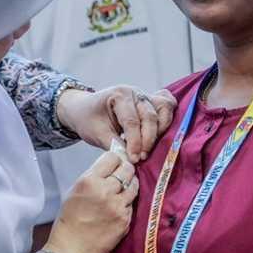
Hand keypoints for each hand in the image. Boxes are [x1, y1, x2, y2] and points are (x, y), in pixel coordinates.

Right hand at [44, 150, 138, 252]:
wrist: (71, 249)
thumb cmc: (69, 221)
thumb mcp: (74, 191)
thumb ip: (92, 178)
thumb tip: (109, 168)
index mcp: (89, 181)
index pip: (112, 157)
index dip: (114, 160)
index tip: (115, 163)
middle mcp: (105, 191)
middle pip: (127, 169)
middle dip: (126, 169)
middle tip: (123, 173)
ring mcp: (117, 206)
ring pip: (134, 185)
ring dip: (130, 185)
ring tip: (122, 190)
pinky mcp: (125, 220)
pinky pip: (132, 204)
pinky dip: (127, 204)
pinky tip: (118, 208)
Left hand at [57, 86, 175, 162]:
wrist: (85, 109)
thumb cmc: (89, 119)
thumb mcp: (96, 133)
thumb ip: (115, 145)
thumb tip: (131, 159)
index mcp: (119, 95)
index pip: (131, 121)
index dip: (134, 142)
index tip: (134, 159)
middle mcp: (135, 92)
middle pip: (149, 116)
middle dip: (147, 140)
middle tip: (141, 157)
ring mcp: (145, 95)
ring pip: (164, 108)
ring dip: (160, 130)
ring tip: (149, 147)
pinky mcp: (151, 101)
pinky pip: (167, 105)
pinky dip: (167, 118)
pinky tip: (161, 134)